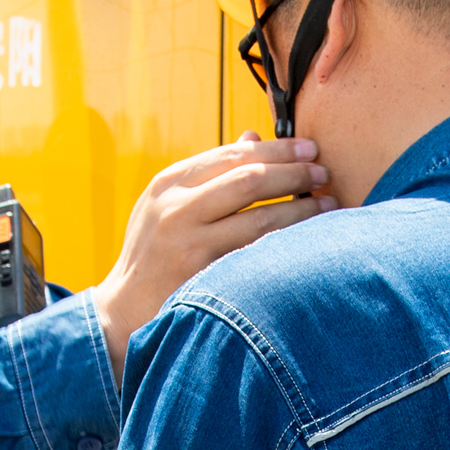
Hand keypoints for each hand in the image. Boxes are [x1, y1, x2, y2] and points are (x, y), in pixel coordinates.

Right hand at [89, 134, 332, 376]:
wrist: (122, 311)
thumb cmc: (153, 255)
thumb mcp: (168, 206)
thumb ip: (209, 175)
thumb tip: (253, 138)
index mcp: (169, 183)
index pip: (233, 155)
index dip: (277, 149)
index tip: (309, 150)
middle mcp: (176, 206)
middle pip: (250, 178)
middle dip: (294, 173)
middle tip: (324, 173)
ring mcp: (188, 240)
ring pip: (260, 216)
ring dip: (300, 209)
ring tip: (327, 203)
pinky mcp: (202, 272)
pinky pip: (256, 252)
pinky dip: (286, 242)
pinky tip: (308, 238)